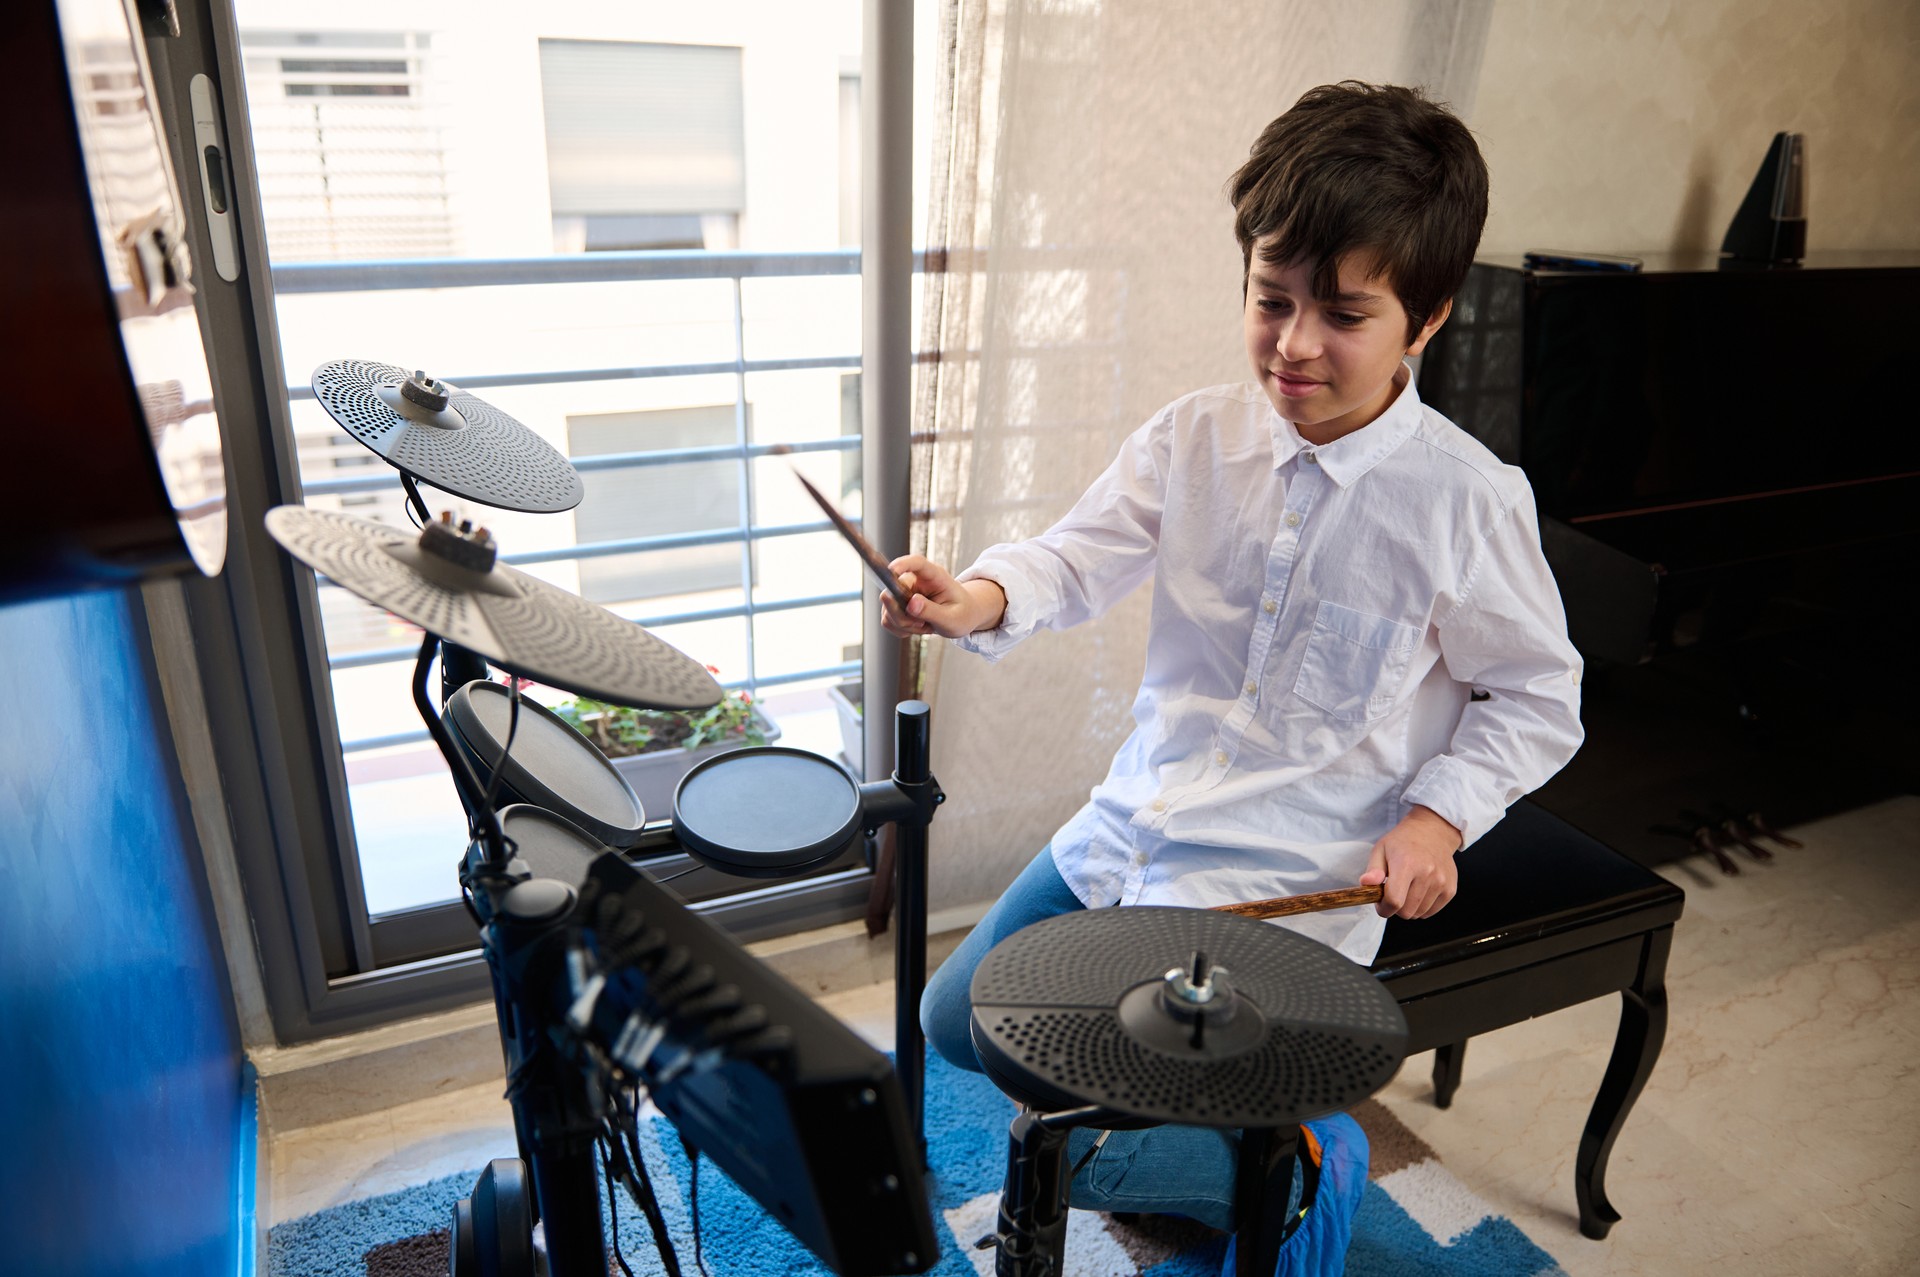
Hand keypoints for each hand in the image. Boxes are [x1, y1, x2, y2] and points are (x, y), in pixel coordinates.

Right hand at [878, 555, 1006, 639]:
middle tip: (923, 624)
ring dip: (904, 624)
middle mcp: (917, 581)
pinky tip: (917, 627)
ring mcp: (905, 592)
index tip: (891, 570)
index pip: (916, 563)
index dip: (902, 564)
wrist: (963, 618)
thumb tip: (911, 603)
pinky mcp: (898, 605)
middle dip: (903, 615)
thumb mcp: (952, 618)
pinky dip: (900, 629)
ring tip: (924, 625)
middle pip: (893, 591)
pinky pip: (887, 619)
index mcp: (935, 576)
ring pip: (888, 609)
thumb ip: (931, 611)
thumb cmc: (961, 614)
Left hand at [1359, 805, 1461, 919]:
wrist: (1433, 832)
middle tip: (1394, 892)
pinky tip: (1420, 890)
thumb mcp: (1381, 850)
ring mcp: (1441, 882)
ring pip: (1419, 914)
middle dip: (1396, 908)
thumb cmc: (1402, 842)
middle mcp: (1427, 874)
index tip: (1380, 902)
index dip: (1383, 908)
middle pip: (1406, 912)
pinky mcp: (1450, 889)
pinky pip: (1431, 912)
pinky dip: (1423, 907)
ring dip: (1410, 907)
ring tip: (1408, 888)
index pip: (1394, 901)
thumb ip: (1373, 870)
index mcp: (1406, 864)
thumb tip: (1365, 884)